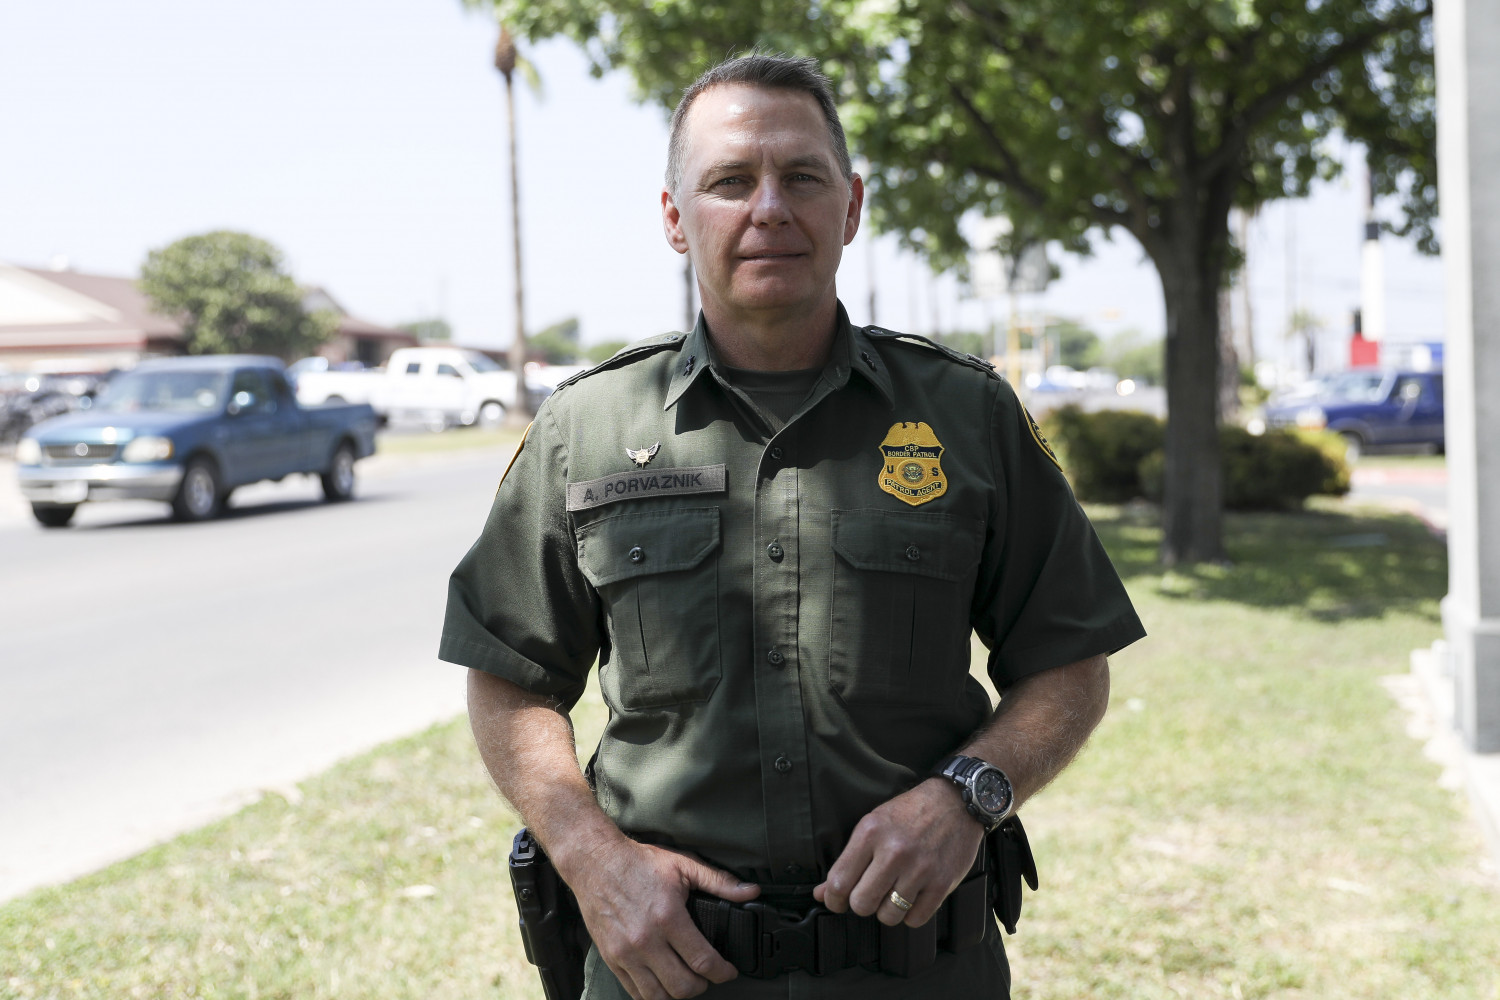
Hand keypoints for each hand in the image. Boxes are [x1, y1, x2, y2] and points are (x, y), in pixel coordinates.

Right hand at [562, 837, 760, 999]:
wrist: (595, 862)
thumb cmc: (638, 863)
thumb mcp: (683, 865)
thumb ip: (719, 881)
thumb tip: (750, 892)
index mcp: (668, 917)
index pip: (703, 961)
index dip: (723, 972)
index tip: (729, 971)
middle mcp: (646, 940)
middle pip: (682, 986)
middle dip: (702, 986)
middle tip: (708, 976)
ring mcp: (626, 953)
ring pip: (658, 996)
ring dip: (678, 994)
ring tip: (686, 981)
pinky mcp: (612, 958)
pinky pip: (635, 992)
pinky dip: (652, 995)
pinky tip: (662, 983)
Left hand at [812, 778, 983, 927]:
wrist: (955, 802)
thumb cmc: (910, 812)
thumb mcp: (873, 825)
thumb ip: (847, 860)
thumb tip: (822, 893)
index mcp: (870, 833)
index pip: (839, 882)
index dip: (833, 899)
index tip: (837, 902)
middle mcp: (894, 852)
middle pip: (861, 904)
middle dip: (861, 904)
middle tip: (868, 894)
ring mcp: (920, 869)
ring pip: (888, 916)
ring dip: (887, 910)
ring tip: (892, 893)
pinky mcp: (942, 883)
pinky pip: (916, 919)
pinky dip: (911, 914)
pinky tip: (912, 896)